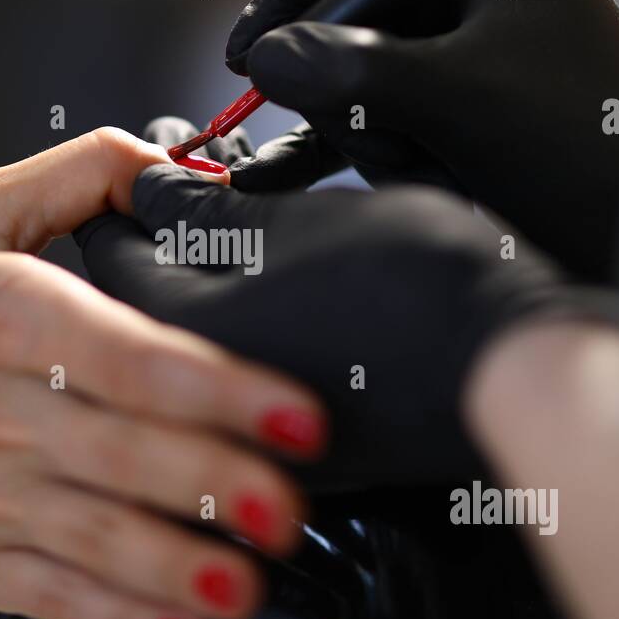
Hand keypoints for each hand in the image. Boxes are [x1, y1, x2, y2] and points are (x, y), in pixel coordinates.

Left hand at [77, 127, 581, 491]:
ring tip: (239, 229)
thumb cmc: (415, 284)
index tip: (143, 171)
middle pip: (140, 305)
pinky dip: (247, 323)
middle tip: (187, 191)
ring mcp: (247, 430)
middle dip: (155, 241)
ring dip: (201, 282)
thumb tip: (154, 191)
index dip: (119, 198)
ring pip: (194, 339)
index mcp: (186, 330)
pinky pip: (241, 373)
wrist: (510, 372)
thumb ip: (211, 210)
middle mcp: (198, 395)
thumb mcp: (301, 220)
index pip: (108, 254)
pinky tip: (281, 287)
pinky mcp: (296, 447)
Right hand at [225, 0, 618, 284]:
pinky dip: (329, 144)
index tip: (266, 49)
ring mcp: (453, 48)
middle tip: (364, 126)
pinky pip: (360, 110)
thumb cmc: (588, 156)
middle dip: (333, 69)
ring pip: (342, 62)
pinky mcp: (445, 109)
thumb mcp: (465, 102)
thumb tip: (263, 59)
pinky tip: (276, 180)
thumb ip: (354, 72)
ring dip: (352, 123)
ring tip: (413, 164)